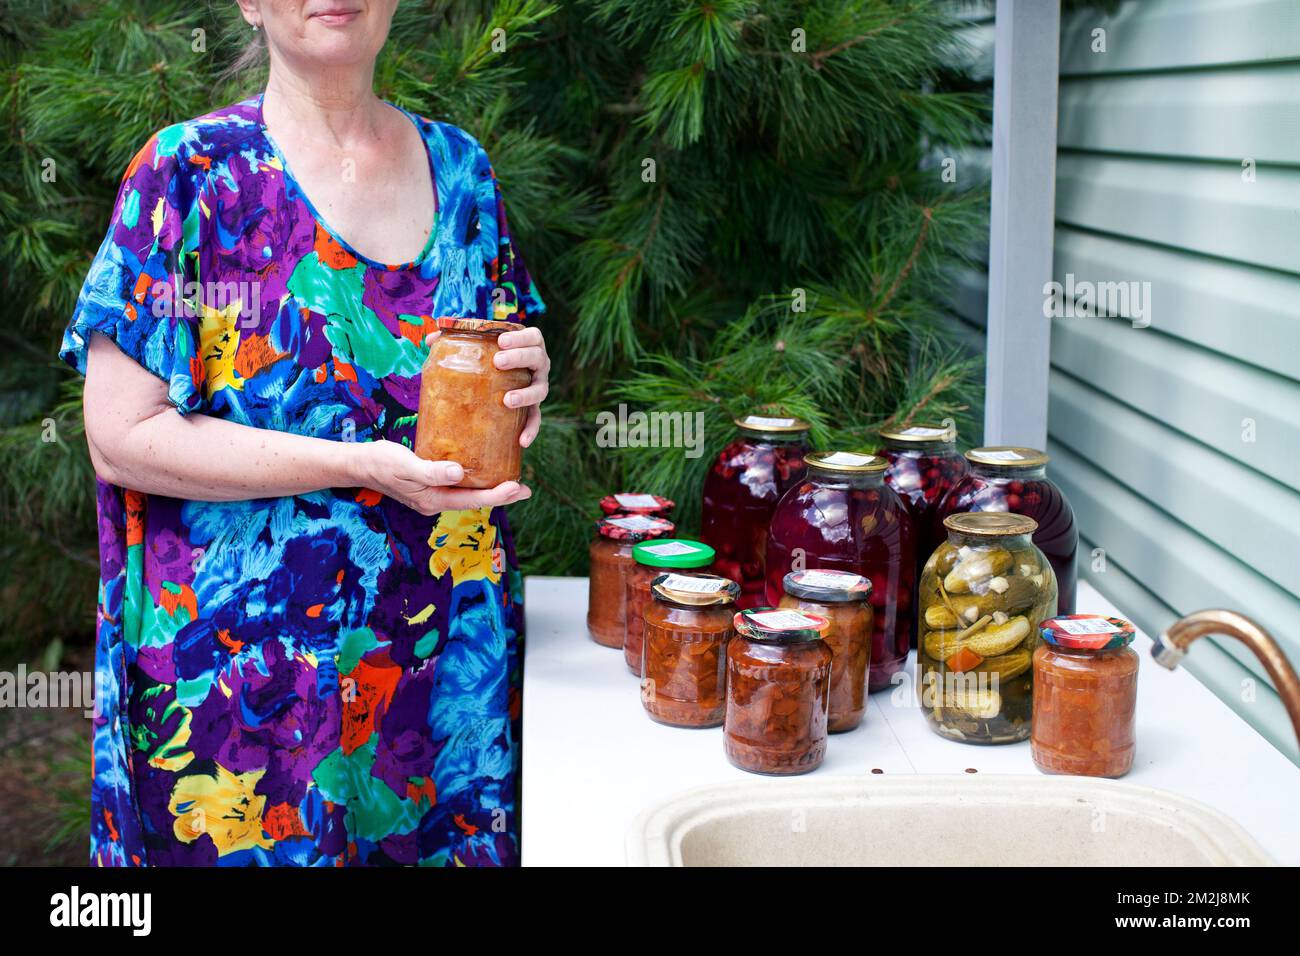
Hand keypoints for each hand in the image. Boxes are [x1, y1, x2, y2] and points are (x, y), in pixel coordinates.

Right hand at [348, 440, 531, 514]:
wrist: (358, 464)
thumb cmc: (381, 462)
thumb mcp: (406, 465)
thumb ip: (431, 471)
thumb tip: (458, 473)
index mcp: (432, 500)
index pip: (472, 500)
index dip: (498, 495)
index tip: (518, 488)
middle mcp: (435, 501)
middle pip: (474, 500)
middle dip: (500, 495)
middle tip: (525, 489)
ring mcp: (431, 495)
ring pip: (467, 494)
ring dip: (489, 489)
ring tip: (510, 482)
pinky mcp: (428, 484)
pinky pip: (457, 486)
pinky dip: (473, 481)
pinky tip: (481, 470)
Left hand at [427, 325, 549, 447]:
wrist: (501, 381)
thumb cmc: (489, 357)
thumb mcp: (477, 347)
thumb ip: (457, 340)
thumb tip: (429, 340)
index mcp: (528, 345)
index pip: (532, 336)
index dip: (520, 337)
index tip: (501, 341)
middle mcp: (538, 365)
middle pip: (537, 358)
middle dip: (519, 358)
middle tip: (498, 362)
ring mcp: (538, 386)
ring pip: (540, 389)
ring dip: (526, 394)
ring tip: (507, 400)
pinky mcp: (534, 407)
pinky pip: (535, 418)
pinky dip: (531, 429)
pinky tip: (522, 441)